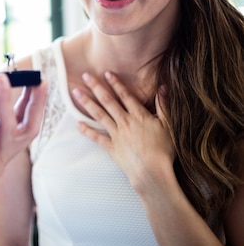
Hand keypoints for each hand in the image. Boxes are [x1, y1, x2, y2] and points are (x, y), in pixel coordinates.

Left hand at [73, 72, 173, 193]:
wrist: (152, 173)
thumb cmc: (164, 151)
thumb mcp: (169, 127)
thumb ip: (164, 106)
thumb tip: (164, 87)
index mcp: (139, 116)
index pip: (125, 96)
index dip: (116, 83)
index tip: (106, 73)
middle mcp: (124, 122)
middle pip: (108, 101)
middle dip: (96, 87)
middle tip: (85, 75)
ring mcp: (116, 134)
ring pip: (99, 115)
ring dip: (87, 102)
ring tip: (76, 92)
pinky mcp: (111, 147)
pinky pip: (96, 137)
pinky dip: (86, 130)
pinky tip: (77, 123)